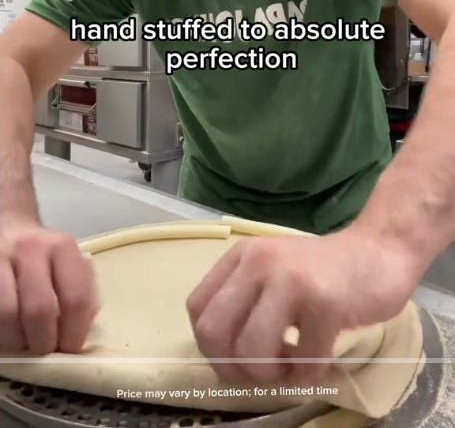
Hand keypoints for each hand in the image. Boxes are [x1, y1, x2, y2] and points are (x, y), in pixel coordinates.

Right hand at [0, 218, 98, 355]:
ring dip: (17, 340)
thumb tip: (83, 329)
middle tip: (45, 349)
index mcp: (61, 248)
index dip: (74, 332)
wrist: (9, 228)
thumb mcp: (70, 262)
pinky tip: (9, 332)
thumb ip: (82, 291)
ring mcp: (0, 259)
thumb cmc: (45, 255)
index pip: (75, 298)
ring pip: (6, 316)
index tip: (71, 348)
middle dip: (44, 341)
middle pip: (39, 310)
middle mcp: (30, 249)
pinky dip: (1, 331)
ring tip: (24, 343)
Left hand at [186, 227, 418, 385]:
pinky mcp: (325, 303)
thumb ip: (245, 303)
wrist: (381, 252)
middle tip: (263, 374)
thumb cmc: (325, 273)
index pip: (198, 309)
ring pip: (252, 351)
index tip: (238, 360)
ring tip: (294, 367)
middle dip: (234, 369)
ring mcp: (291, 280)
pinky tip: (323, 358)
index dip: (212, 348)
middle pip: (213, 333)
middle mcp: (259, 262)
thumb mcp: (273, 274)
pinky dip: (311, 375)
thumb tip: (223, 361)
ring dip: (272, 376)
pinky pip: (303, 362)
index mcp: (242, 256)